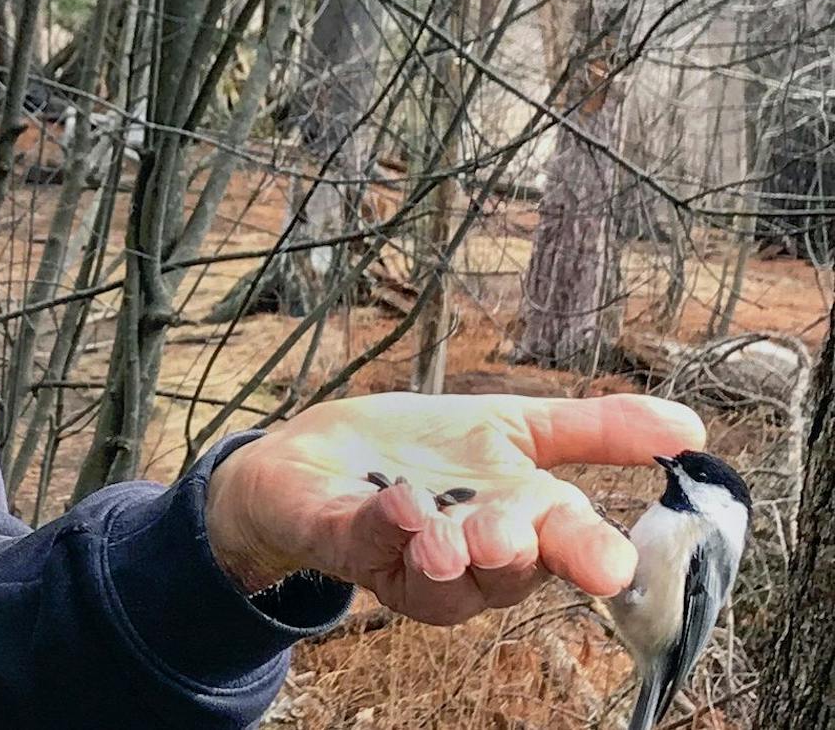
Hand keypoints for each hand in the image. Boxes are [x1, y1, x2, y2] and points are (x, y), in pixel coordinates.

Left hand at [202, 391, 705, 625]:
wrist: (317, 454)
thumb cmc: (422, 453)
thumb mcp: (513, 426)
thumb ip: (594, 429)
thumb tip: (692, 429)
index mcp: (523, 525)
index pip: (568, 547)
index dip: (591, 557)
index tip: (615, 565)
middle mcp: (474, 558)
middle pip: (510, 572)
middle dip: (517, 554)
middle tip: (515, 535)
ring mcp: (409, 559)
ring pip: (444, 583)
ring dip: (453, 557)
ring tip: (455, 536)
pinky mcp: (347, 542)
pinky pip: (370, 547)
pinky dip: (388, 528)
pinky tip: (401, 506)